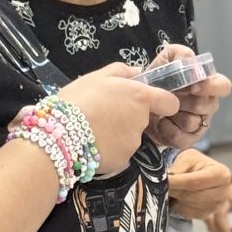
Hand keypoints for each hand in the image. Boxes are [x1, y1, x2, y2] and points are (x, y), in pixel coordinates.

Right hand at [57, 65, 178, 175]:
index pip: (170, 103)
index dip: (163, 103)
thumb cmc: (79, 99)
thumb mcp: (97, 76)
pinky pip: (118, 152)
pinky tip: (91, 144)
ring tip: (93, 130)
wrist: (61, 134)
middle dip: (128, 118)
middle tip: (103, 114)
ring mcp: (134, 143)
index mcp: (140, 97)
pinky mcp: (122, 160)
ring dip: (117, 134)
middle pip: (143, 120)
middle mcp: (142, 121)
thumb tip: (137, 72)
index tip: (149, 104)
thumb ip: (121, 71)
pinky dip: (108, 149)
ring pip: (129, 137)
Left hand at [146, 44, 231, 151]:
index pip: (224, 87)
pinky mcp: (187, 139)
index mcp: (209, 85)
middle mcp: (208, 105)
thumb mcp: (168, 58)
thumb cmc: (160, 78)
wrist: (140, 99)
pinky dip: (167, 130)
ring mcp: (199, 124)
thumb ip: (180, 53)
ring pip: (192, 122)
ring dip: (173, 114)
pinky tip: (160, 122)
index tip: (194, 87)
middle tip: (168, 95)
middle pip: (206, 106)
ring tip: (162, 108)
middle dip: (184, 101)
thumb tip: (189, 60)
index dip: (212, 87)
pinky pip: (182, 138)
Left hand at [168, 148, 231, 221]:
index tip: (163, 180)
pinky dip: (178, 205)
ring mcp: (216, 206)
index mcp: (221, 174)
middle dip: (174, 190)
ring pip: (187, 205)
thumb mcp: (188, 157)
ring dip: (175, 198)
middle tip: (161, 184)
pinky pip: (187, 213)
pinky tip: (177, 196)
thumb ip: (179, 167)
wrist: (201, 173)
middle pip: (191, 195)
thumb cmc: (195, 163)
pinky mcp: (206, 215)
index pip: (195, 181)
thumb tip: (168, 179)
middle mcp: (223, 192)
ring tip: (171, 188)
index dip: (177, 182)